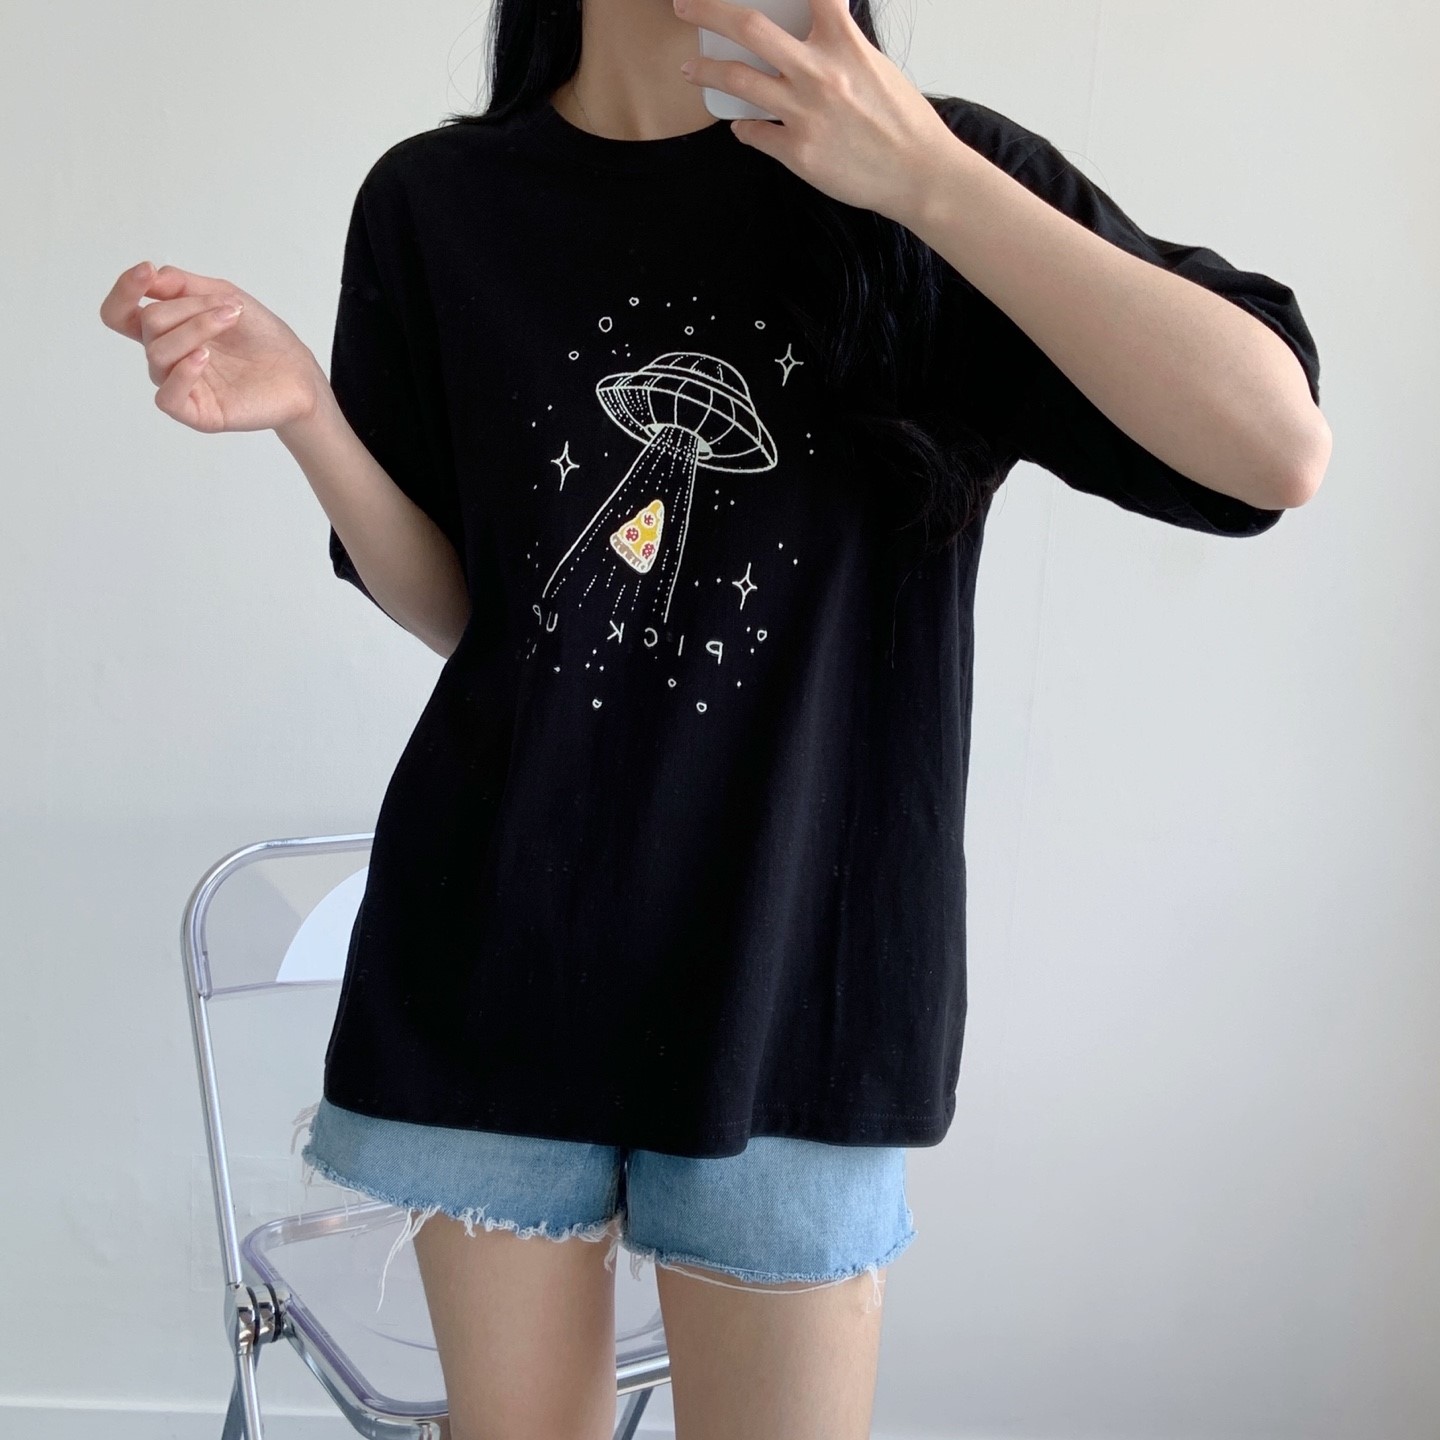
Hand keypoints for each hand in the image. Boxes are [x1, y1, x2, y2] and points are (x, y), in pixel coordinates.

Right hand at [99, 261, 325, 434]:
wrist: (298, 372)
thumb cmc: (262, 337)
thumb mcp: (224, 296)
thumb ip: (184, 285)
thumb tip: (151, 278)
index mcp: (168, 330)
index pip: (122, 314)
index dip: (125, 291)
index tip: (146, 270)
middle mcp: (168, 358)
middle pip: (149, 324)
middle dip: (188, 308)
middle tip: (230, 307)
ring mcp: (181, 385)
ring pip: (159, 352)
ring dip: (195, 328)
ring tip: (229, 320)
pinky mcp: (196, 413)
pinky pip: (167, 396)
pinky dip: (182, 372)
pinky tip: (204, 356)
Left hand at [672, 0, 958, 223]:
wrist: (918, 174)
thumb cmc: (903, 123)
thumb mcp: (875, 68)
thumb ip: (841, 48)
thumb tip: (816, 37)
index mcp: (845, 44)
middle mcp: (818, 73)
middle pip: (749, 27)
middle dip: (708, 11)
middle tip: (684, 6)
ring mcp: (803, 113)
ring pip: (738, 80)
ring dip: (706, 71)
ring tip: (689, 68)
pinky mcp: (797, 151)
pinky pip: (753, 133)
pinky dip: (743, 128)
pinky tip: (741, 126)